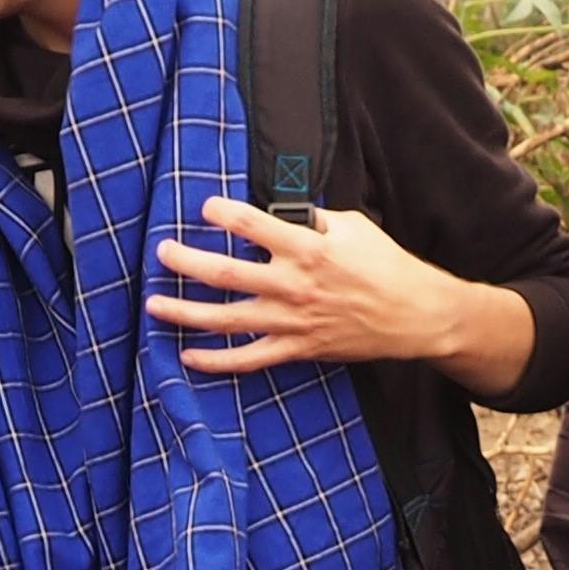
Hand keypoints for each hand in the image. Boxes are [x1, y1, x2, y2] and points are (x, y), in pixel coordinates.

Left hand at [149, 199, 534, 394]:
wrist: (415, 315)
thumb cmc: (385, 265)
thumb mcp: (353, 227)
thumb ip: (312, 221)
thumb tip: (278, 213)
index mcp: (308, 248)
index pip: (252, 224)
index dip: (222, 214)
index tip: (204, 208)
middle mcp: (294, 285)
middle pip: (225, 273)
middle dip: (185, 262)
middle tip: (161, 252)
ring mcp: (292, 321)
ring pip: (227, 319)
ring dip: (185, 312)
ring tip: (153, 304)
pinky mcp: (297, 349)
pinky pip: (248, 359)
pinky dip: (216, 361)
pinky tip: (187, 355)